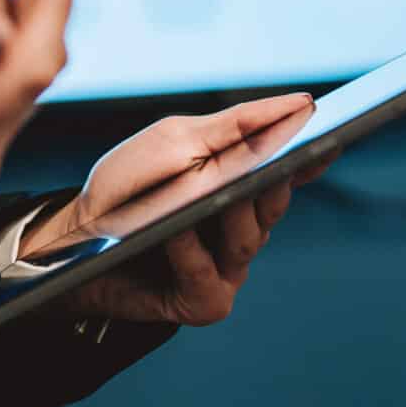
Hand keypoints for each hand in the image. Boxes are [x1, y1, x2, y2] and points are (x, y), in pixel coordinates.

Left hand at [16, 98, 339, 325]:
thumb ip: (234, 127)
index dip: (313, 154)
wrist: (71, 242)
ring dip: (227, 211)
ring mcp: (227, 268)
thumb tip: (298, 105)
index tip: (334, 132)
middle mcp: (242, 228)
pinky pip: (206, 273)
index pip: (289, 168)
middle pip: (272, 202)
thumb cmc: (126, 188)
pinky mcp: (203, 301)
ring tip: (217, 191)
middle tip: (285, 158)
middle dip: (275, 179)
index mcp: (242, 185)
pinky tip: (175, 229)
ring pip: (247, 237)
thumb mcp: (176, 141)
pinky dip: (188, 249)